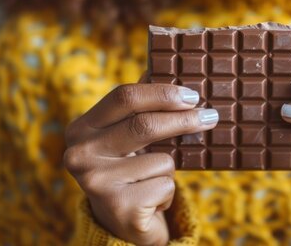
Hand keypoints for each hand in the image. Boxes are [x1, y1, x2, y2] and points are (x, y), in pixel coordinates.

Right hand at [64, 81, 217, 244]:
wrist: (121, 225)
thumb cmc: (130, 171)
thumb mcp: (128, 137)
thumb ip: (139, 106)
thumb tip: (162, 66)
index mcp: (81, 128)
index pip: (124, 96)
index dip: (162, 92)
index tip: (193, 95)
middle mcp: (79, 154)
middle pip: (144, 125)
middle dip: (184, 119)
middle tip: (211, 116)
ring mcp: (95, 183)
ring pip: (161, 159)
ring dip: (170, 168)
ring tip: (153, 179)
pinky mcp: (118, 207)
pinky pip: (165, 185)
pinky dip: (168, 192)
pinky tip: (151, 200)